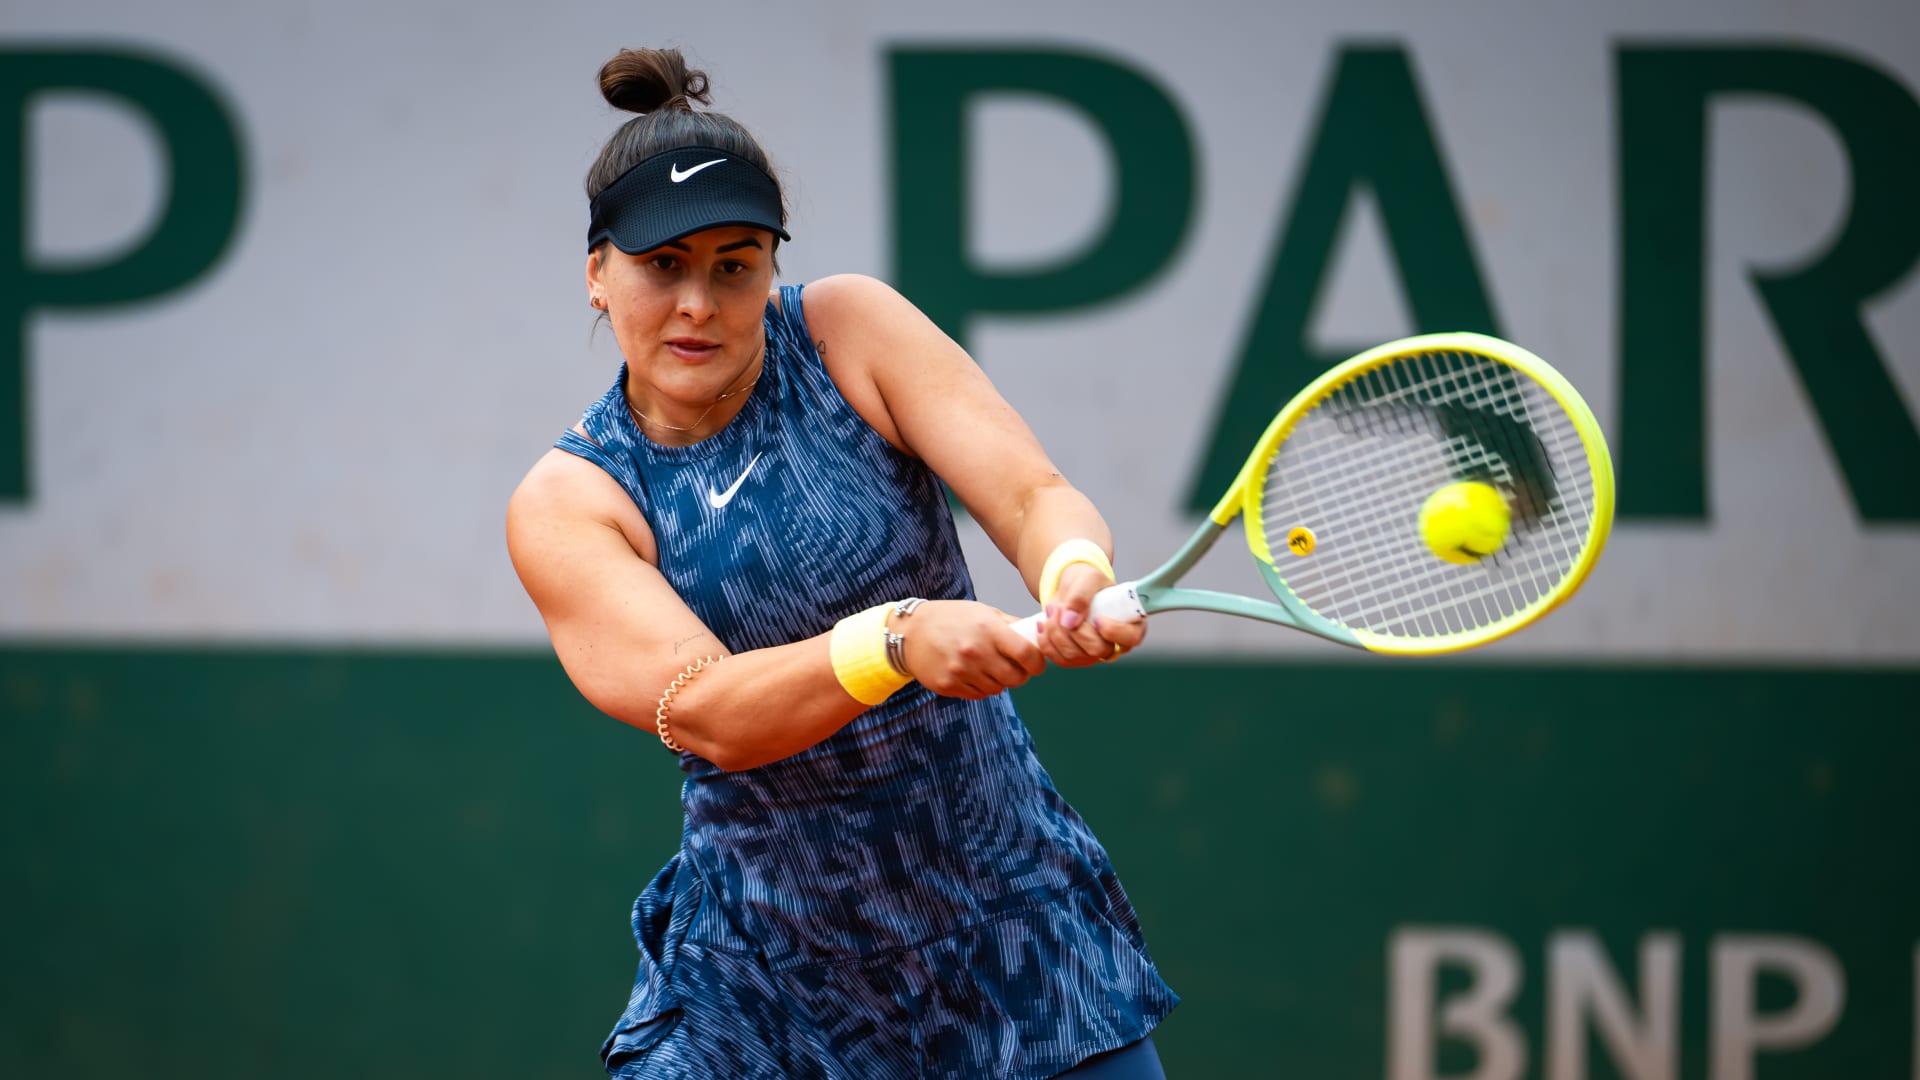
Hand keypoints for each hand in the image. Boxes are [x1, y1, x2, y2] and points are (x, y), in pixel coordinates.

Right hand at [899, 600, 1046, 699]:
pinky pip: (977, 695)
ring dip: (998, 682)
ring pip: (997, 689)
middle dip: (1020, 675)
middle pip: (1015, 678)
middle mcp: (975, 652)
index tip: (1036, 664)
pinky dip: (980, 687)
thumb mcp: (981, 612)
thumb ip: (1009, 625)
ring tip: (988, 667)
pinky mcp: (948, 686)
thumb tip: (1035, 635)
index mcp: (988, 629)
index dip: (1038, 663)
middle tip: (1015, 668)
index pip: (1026, 654)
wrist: (910, 632)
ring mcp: (961, 671)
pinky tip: (972, 673)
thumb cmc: (950, 618)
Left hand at [1036, 562, 1146, 667]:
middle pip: (1098, 650)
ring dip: (1056, 633)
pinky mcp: (1075, 658)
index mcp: (1130, 623)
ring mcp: (1095, 655)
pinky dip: (1047, 642)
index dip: (1114, 632)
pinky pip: (1059, 659)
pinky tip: (1043, 624)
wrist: (1070, 588)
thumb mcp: (1086, 578)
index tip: (1098, 619)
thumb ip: (1081, 595)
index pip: (1131, 638)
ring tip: (1051, 609)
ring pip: (1074, 656)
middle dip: (1075, 631)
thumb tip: (1070, 621)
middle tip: (1062, 608)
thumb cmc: (1087, 581)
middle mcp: (1114, 644)